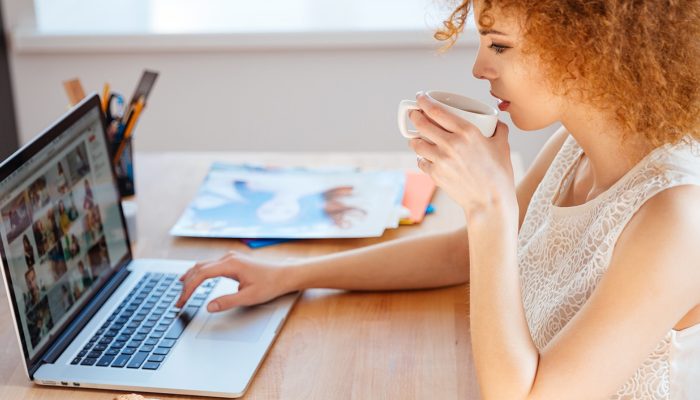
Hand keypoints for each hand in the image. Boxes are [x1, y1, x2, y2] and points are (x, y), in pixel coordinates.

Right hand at [176, 251, 293, 311]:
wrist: (285, 274)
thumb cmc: (270, 284)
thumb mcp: (249, 297)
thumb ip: (227, 302)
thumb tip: (209, 306)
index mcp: (230, 264)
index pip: (201, 275)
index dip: (188, 289)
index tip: (182, 302)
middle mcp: (228, 258)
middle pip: (198, 268)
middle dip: (186, 285)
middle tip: (178, 302)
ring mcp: (230, 258)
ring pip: (202, 265)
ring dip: (190, 278)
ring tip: (181, 292)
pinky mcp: (232, 261)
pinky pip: (209, 265)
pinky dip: (198, 273)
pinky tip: (193, 279)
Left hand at [408, 93, 516, 220]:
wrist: (490, 203)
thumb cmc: (499, 175)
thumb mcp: (502, 146)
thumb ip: (499, 130)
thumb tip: (496, 122)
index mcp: (467, 132)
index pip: (437, 111)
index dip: (424, 101)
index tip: (420, 97)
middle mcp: (450, 144)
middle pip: (422, 124)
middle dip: (414, 116)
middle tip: (414, 114)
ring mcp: (440, 160)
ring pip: (416, 143)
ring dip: (414, 138)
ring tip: (416, 137)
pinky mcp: (435, 175)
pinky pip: (421, 161)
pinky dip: (422, 158)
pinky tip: (425, 157)